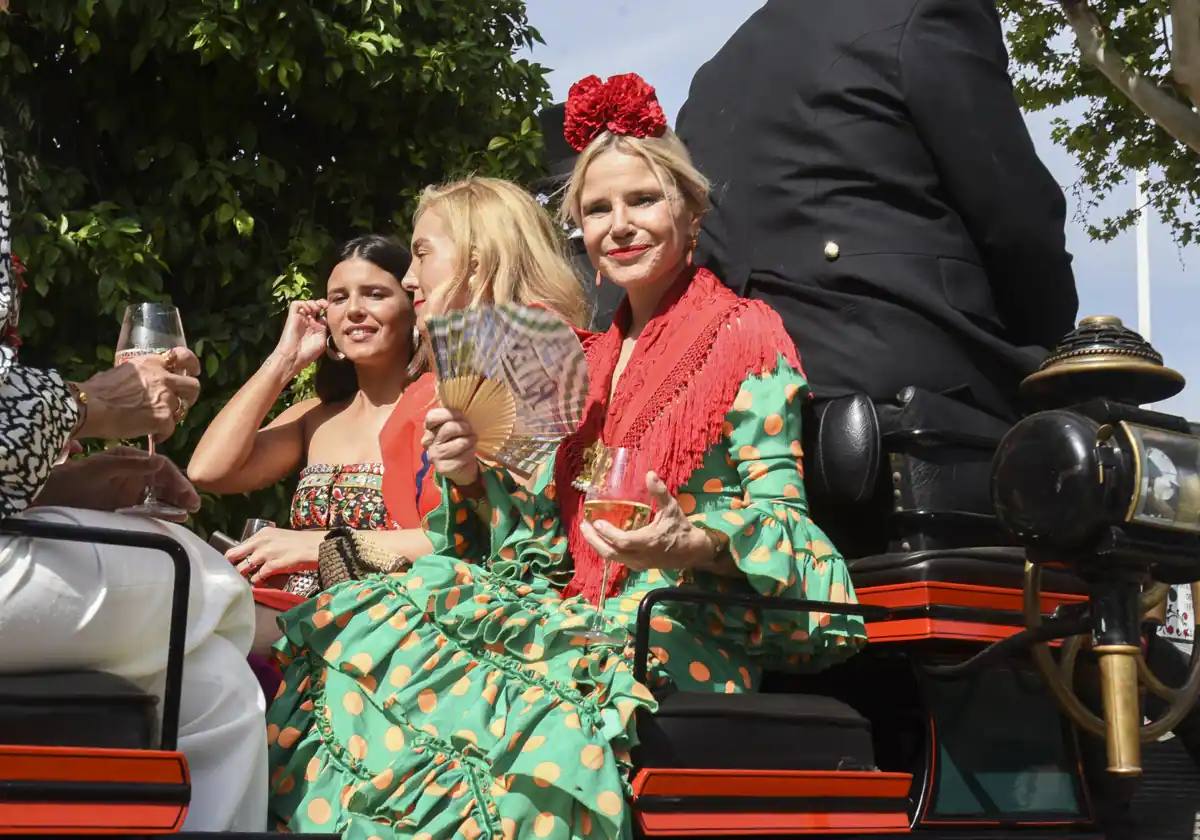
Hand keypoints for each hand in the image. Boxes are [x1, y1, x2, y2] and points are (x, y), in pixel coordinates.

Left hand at [33, 446, 200, 517]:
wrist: (51, 497)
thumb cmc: (75, 478)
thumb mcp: (102, 468)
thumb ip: (131, 465)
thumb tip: (161, 462)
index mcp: (131, 460)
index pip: (161, 467)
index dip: (176, 479)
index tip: (187, 493)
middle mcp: (134, 474)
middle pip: (164, 482)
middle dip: (180, 492)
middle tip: (193, 505)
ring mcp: (131, 490)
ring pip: (159, 495)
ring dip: (174, 503)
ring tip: (187, 512)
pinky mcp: (125, 506)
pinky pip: (149, 508)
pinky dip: (163, 512)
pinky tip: (175, 517)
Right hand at [78, 347, 200, 441]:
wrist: (89, 407)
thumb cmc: (96, 391)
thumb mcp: (119, 371)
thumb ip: (137, 375)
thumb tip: (136, 383)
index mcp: (151, 363)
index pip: (182, 356)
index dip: (191, 364)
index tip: (193, 371)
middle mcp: (163, 377)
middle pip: (193, 385)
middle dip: (190, 396)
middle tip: (180, 403)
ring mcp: (166, 398)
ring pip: (183, 409)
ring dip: (173, 417)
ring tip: (159, 422)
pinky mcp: (164, 418)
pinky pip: (171, 429)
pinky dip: (163, 434)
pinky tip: (152, 436)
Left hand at [225, 527, 322, 583]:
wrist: (319, 546)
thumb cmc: (302, 542)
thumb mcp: (279, 537)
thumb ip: (265, 544)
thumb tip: (252, 557)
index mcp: (263, 533)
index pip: (238, 546)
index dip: (232, 558)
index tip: (230, 566)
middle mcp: (262, 541)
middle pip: (234, 555)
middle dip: (231, 566)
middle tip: (231, 576)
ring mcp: (268, 553)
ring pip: (244, 567)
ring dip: (243, 576)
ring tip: (244, 582)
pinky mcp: (275, 564)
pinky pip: (258, 576)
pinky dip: (257, 582)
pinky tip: (259, 584)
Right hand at [272, 299, 329, 377]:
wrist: (294, 357)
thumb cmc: (308, 353)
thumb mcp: (322, 340)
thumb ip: (325, 328)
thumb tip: (326, 318)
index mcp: (315, 327)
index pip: (321, 313)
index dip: (327, 309)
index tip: (331, 310)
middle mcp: (307, 322)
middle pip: (314, 306)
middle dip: (321, 303)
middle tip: (325, 305)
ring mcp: (299, 319)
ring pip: (305, 303)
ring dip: (313, 303)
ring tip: (317, 309)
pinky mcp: (291, 317)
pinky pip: (295, 304)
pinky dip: (303, 303)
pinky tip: (309, 310)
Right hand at [421, 407, 479, 485]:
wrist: (462, 466)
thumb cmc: (460, 440)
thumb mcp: (456, 425)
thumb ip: (454, 415)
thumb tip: (465, 398)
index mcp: (429, 428)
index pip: (432, 417)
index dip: (449, 414)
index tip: (462, 415)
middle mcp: (428, 442)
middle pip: (448, 428)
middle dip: (464, 427)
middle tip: (470, 430)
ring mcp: (434, 455)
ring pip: (458, 443)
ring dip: (470, 441)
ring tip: (472, 441)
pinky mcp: (442, 468)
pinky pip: (462, 457)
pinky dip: (470, 453)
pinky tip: (469, 453)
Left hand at [580, 471, 715, 571]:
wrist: (691, 551)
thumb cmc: (680, 528)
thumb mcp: (672, 508)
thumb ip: (660, 492)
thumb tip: (649, 474)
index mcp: (648, 542)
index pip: (622, 541)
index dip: (608, 533)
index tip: (596, 521)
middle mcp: (640, 556)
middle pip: (610, 553)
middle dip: (594, 540)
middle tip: (583, 526)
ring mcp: (638, 563)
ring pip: (612, 558)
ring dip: (597, 545)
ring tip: (587, 530)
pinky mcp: (637, 565)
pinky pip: (617, 559)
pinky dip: (606, 548)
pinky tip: (600, 538)